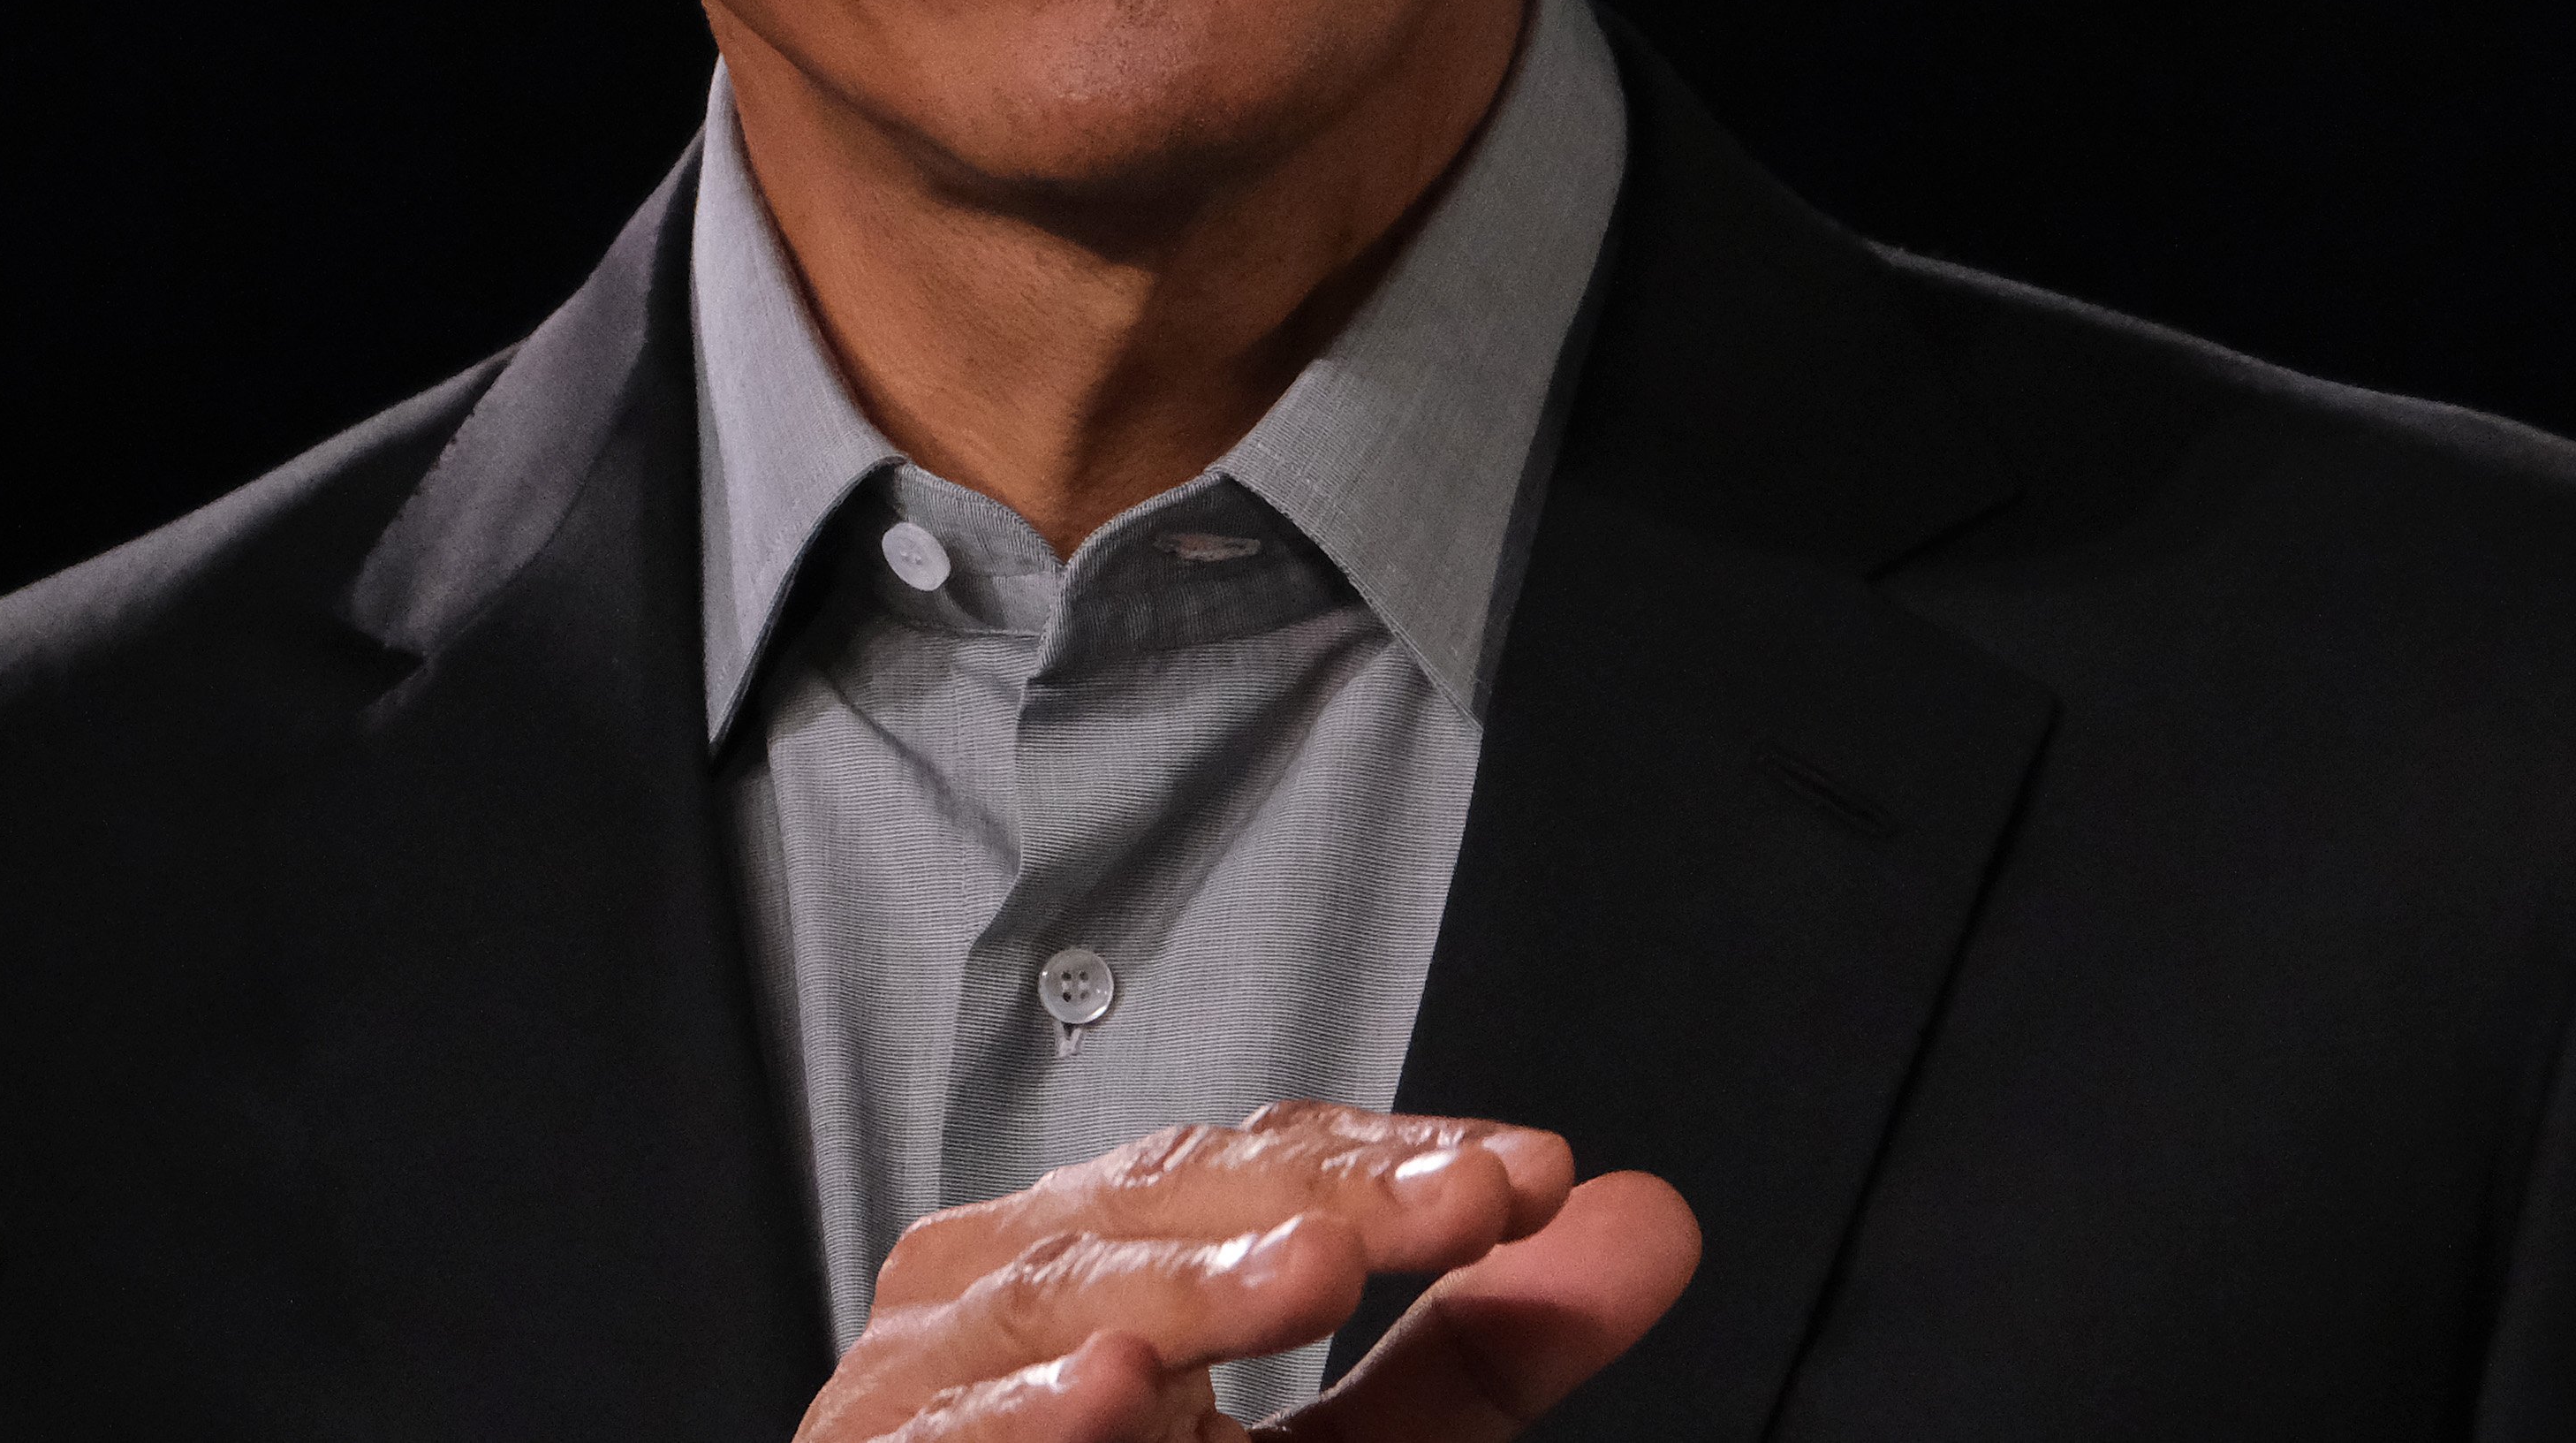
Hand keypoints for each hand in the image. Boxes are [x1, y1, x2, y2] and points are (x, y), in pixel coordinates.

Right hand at [793, 1101, 1701, 1442]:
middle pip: (1169, 1196)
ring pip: (1067, 1293)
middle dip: (1323, 1195)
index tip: (1531, 1177)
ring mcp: (924, 1376)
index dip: (1393, 1161)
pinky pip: (955, 1435)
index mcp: (1118, 1254)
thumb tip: (1651, 1222)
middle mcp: (1009, 1285)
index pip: (1260, 1160)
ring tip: (1312, 1268)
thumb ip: (1482, 1353)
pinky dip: (1033, 1414)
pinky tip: (1113, 1390)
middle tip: (1462, 1200)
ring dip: (1197, 1285)